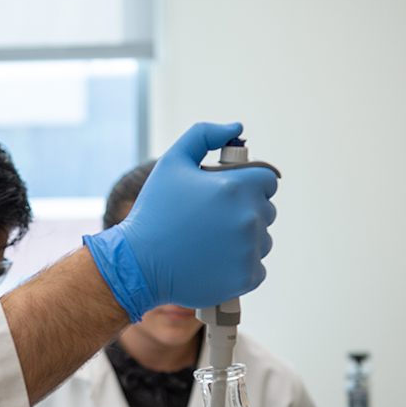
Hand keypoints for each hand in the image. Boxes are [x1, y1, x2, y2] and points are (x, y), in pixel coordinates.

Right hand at [81, 122, 277, 321]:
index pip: (268, 180)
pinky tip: (213, 263)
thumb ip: (204, 136)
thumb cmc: (153, 213)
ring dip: (244, 240)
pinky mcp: (246, 278)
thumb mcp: (172, 162)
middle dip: (243, 212)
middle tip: (210, 222)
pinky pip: (256, 268)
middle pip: (266, 210)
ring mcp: (249, 251)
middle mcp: (248, 218)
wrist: (138, 264)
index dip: (247, 185)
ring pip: (263, 240)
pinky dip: (239, 267)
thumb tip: (236, 128)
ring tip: (209, 244)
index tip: (226, 196)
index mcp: (236, 187)